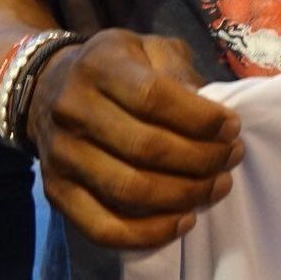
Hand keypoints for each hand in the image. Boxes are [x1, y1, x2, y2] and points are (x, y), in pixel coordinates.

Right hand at [27, 29, 243, 249]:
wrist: (48, 87)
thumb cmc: (117, 66)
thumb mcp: (148, 48)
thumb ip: (179, 71)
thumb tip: (212, 113)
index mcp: (100, 66)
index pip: (153, 97)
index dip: (199, 118)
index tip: (232, 127)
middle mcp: (73, 110)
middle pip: (145, 147)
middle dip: (200, 158)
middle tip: (232, 157)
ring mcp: (61, 155)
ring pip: (128, 189)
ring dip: (183, 194)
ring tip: (217, 186)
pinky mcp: (57, 193)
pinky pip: (103, 226)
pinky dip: (148, 232)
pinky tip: (183, 221)